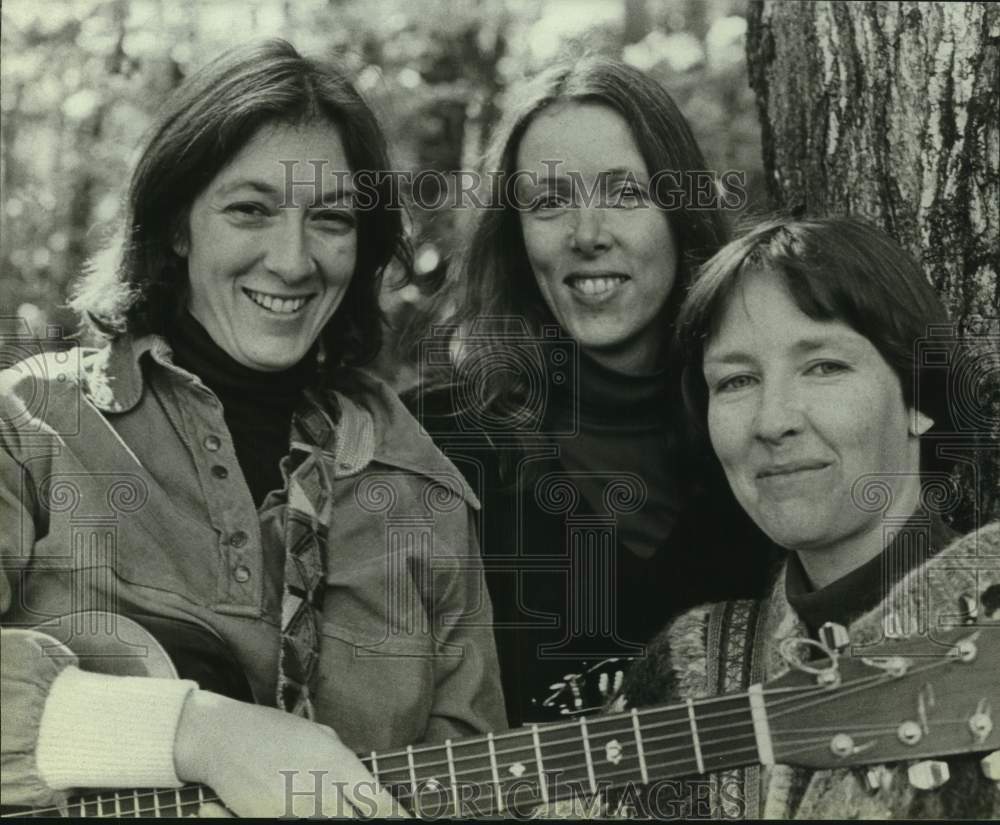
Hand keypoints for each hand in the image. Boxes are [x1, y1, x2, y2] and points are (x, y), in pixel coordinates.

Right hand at [174, 691, 406, 817]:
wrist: (223, 736)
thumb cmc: (272, 730)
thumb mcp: (317, 735)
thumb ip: (341, 759)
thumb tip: (359, 779)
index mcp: (337, 763)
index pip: (377, 802)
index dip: (396, 817)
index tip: (408, 822)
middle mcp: (321, 789)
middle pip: (356, 820)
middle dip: (366, 819)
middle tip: (368, 816)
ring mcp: (295, 809)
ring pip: (328, 823)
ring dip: (334, 815)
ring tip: (327, 806)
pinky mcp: (269, 820)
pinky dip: (303, 816)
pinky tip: (302, 807)